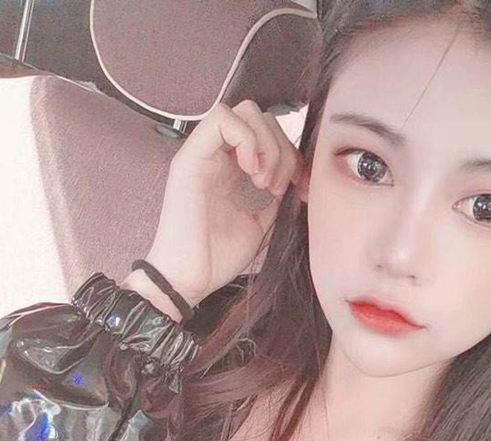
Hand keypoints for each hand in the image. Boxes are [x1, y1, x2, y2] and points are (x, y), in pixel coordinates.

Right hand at [142, 99, 306, 308]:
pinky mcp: (190, 157)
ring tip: (263, 183)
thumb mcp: (261, 222)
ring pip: (246, 111)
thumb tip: (300, 175)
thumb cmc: (218, 258)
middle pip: (262, 117)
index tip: (294, 187)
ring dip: (266, 144)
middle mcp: (218, 156)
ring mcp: (203, 153)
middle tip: (275, 187)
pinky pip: (222, 118)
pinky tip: (250, 173)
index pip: (269, 134)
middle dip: (281, 148)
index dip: (290, 153)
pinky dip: (247, 140)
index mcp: (234, 169)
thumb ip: (276, 195)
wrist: (190, 279)